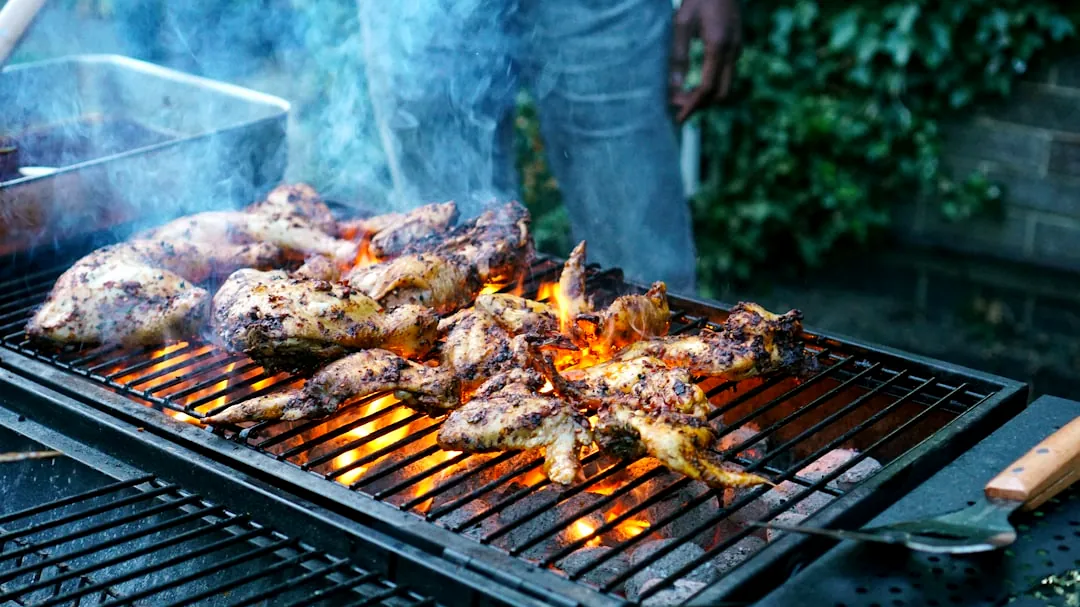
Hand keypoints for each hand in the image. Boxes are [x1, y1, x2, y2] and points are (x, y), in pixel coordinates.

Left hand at [669, 0, 742, 122]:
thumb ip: (678, 55)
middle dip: (700, 105)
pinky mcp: (736, 47)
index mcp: (719, 47)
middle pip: (720, 94)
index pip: (707, 88)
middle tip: (677, 106)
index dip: (692, 105)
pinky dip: (711, 86)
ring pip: (725, 86)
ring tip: (682, 97)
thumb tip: (672, 87)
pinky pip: (726, 75)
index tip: (678, 116)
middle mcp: (733, 51)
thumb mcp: (681, 24)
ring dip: (705, 97)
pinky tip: (694, 84)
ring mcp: (737, 50)